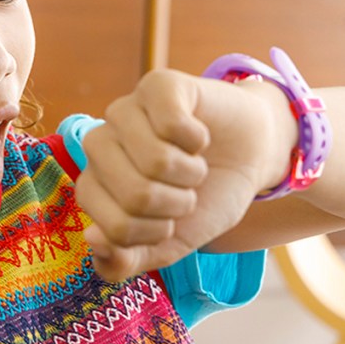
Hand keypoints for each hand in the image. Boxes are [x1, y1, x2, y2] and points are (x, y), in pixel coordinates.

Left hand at [75, 69, 289, 281]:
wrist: (250, 156)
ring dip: (190, 173)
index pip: (112, 228)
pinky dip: (198, 139)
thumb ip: (128, 258)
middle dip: (176, 204)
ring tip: (194, 163)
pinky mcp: (157, 85)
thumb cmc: (205, 197)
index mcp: (96, 185)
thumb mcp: (170, 245)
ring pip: (155, 160)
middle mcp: (100, 145)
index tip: (170, 222)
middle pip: (135, 196)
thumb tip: (93, 239)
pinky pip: (172, 123)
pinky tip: (198, 136)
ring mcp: (125, 111)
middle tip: (187, 190)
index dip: (155, 234)